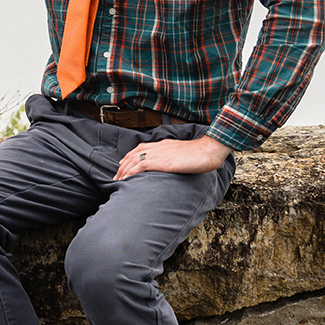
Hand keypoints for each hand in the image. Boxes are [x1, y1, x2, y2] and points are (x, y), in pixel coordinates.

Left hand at [115, 134, 230, 180]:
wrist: (208, 150)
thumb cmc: (200, 154)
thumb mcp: (182, 153)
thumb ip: (173, 156)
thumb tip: (171, 164)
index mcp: (162, 144)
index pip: (140, 148)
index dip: (129, 157)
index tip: (123, 165)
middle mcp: (158, 147)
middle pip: (133, 154)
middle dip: (123, 166)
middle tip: (116, 176)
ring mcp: (159, 154)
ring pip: (134, 160)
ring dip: (124, 170)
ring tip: (117, 180)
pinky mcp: (161, 162)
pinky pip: (140, 166)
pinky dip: (131, 172)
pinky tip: (126, 179)